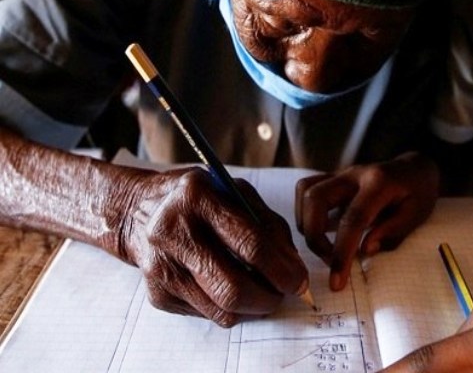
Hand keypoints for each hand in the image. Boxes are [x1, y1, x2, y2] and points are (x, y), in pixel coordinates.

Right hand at [114, 166, 308, 326]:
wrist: (138, 210)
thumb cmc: (199, 198)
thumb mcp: (235, 192)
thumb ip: (268, 224)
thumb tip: (294, 266)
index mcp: (197, 197)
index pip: (250, 244)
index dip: (282, 269)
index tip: (299, 281)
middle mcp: (172, 232)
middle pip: (233, 287)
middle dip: (269, 298)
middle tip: (285, 294)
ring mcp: (161, 267)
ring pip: (221, 309)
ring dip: (253, 308)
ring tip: (265, 293)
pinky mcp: (157, 294)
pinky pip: (207, 314)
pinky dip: (230, 308)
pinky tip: (233, 288)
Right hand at [295, 152, 438, 290]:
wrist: (415, 169)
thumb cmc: (418, 193)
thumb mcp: (416, 214)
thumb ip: (392, 232)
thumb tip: (364, 250)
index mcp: (378, 183)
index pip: (353, 218)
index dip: (342, 252)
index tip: (337, 280)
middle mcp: (354, 174)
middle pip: (316, 198)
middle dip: (313, 235)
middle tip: (328, 260)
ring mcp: (340, 174)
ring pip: (305, 191)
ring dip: (306, 223)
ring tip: (323, 246)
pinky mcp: (332, 179)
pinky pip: (306, 189)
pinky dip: (305, 213)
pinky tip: (319, 230)